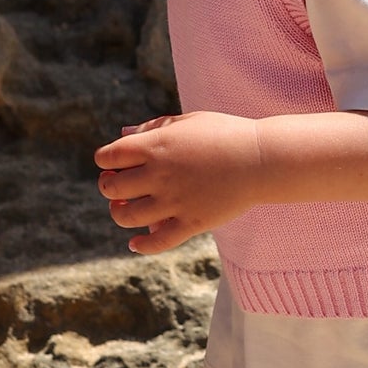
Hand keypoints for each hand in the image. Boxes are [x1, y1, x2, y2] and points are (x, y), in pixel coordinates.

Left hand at [95, 112, 260, 251]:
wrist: (262, 159)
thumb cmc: (226, 134)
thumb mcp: (188, 122)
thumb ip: (153, 128)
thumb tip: (122, 135)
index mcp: (155, 146)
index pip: (108, 157)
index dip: (105, 161)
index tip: (113, 164)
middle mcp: (159, 175)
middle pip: (111, 188)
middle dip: (108, 187)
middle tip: (116, 187)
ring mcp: (174, 202)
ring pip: (127, 217)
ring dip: (119, 214)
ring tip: (124, 210)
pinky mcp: (191, 223)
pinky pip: (157, 242)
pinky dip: (141, 246)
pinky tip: (135, 243)